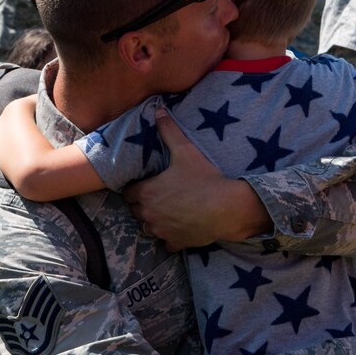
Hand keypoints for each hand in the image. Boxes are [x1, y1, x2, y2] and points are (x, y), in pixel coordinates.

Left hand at [122, 108, 271, 250]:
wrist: (227, 208)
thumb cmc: (204, 178)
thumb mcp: (186, 151)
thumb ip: (169, 131)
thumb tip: (159, 110)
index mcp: (146, 192)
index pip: (128, 193)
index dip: (136, 188)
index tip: (147, 184)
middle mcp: (149, 214)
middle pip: (135, 211)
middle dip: (143, 204)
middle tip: (159, 195)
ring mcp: (161, 231)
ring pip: (148, 227)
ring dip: (154, 220)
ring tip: (169, 210)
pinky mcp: (175, 243)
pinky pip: (166, 242)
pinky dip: (171, 236)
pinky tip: (181, 226)